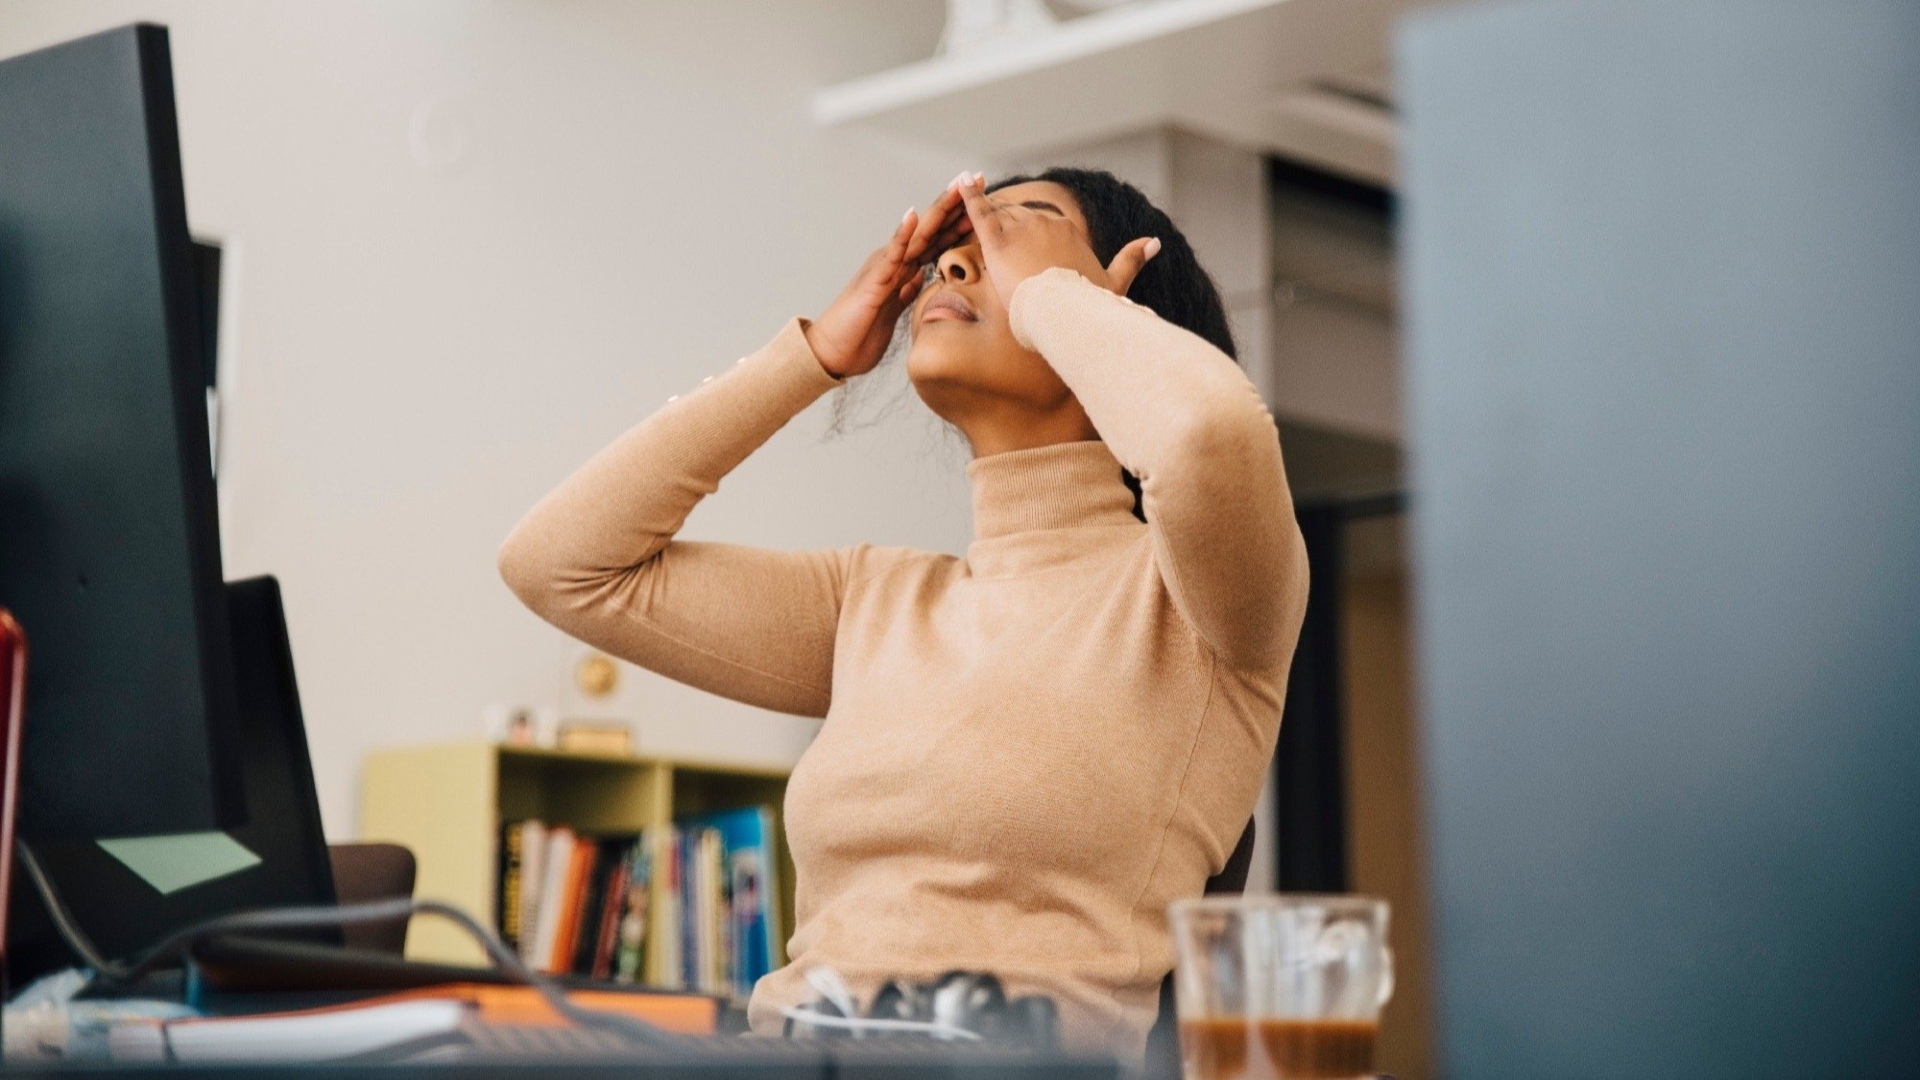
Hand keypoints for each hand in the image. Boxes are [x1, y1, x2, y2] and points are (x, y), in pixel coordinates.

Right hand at [806, 176, 975, 378]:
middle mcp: (895, 262)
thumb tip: (923, 277)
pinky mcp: (874, 281)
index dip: (960, 219)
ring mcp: (884, 268)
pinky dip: (902, 235)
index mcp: (903, 269)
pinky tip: (913, 216)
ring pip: (917, 234)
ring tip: (956, 188)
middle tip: (977, 177)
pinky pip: (891, 255)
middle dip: (955, 204)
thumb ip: (907, 290)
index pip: (937, 239)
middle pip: (931, 228)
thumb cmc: (860, 332)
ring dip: (937, 211)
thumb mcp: (894, 309)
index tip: (985, 201)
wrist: (833, 351)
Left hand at [953, 173, 1159, 309]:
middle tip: (988, 244)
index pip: (1041, 227)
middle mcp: (1045, 223)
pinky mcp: (998, 241)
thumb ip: (1132, 259)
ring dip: (984, 219)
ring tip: (973, 222)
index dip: (1029, 239)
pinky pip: (980, 212)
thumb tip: (1155, 241)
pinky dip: (969, 196)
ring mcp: (1021, 230)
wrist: (1068, 315)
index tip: (1022, 253)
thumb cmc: (1090, 305)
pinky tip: (961, 182)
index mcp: (1067, 231)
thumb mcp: (1115, 283)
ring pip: (998, 218)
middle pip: (1018, 221)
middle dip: (1006, 232)